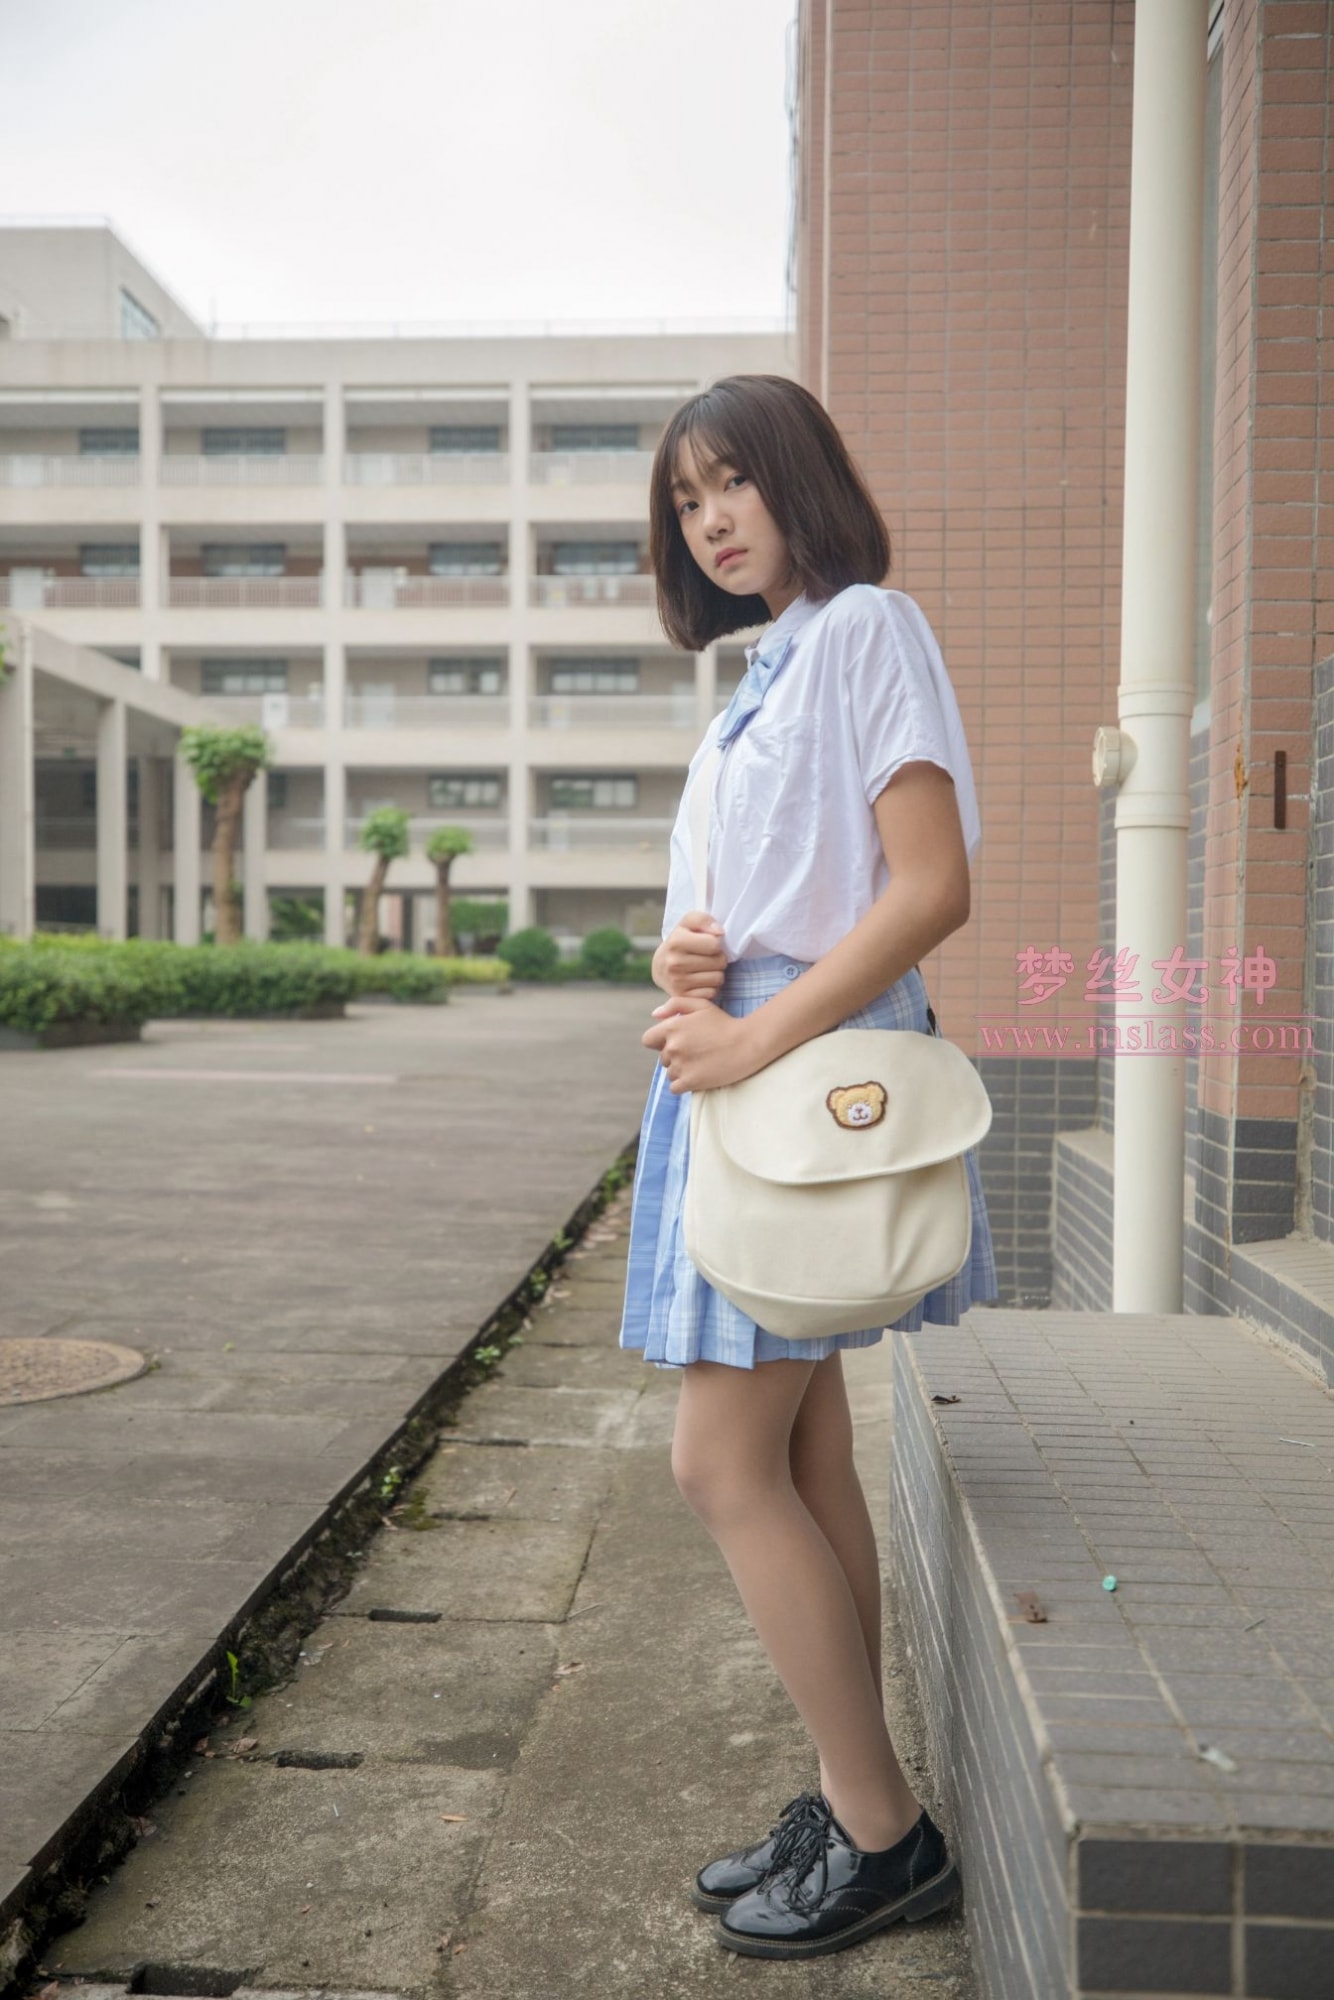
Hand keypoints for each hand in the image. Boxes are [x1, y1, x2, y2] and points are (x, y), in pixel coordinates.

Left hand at [642, 992, 759, 1093]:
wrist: (747, 1043)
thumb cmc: (724, 1023)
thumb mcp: (701, 1005)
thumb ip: (675, 1004)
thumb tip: (654, 1015)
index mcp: (672, 1027)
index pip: (648, 1040)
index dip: (660, 1042)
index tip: (676, 1042)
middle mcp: (673, 1047)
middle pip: (662, 1058)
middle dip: (675, 1056)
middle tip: (697, 1052)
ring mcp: (681, 1065)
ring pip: (670, 1073)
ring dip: (681, 1071)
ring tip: (701, 1063)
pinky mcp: (690, 1082)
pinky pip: (675, 1087)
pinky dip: (684, 1084)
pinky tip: (699, 1075)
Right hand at [656, 910, 726, 999]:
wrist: (660, 967)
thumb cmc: (680, 941)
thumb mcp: (688, 924)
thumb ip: (704, 920)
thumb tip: (720, 933)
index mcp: (676, 942)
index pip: (715, 944)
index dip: (716, 943)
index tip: (707, 944)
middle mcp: (674, 963)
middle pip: (719, 962)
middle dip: (718, 959)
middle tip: (708, 958)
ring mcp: (678, 982)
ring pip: (718, 979)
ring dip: (716, 974)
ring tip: (705, 969)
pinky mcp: (683, 997)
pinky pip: (712, 993)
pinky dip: (710, 988)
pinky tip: (701, 982)